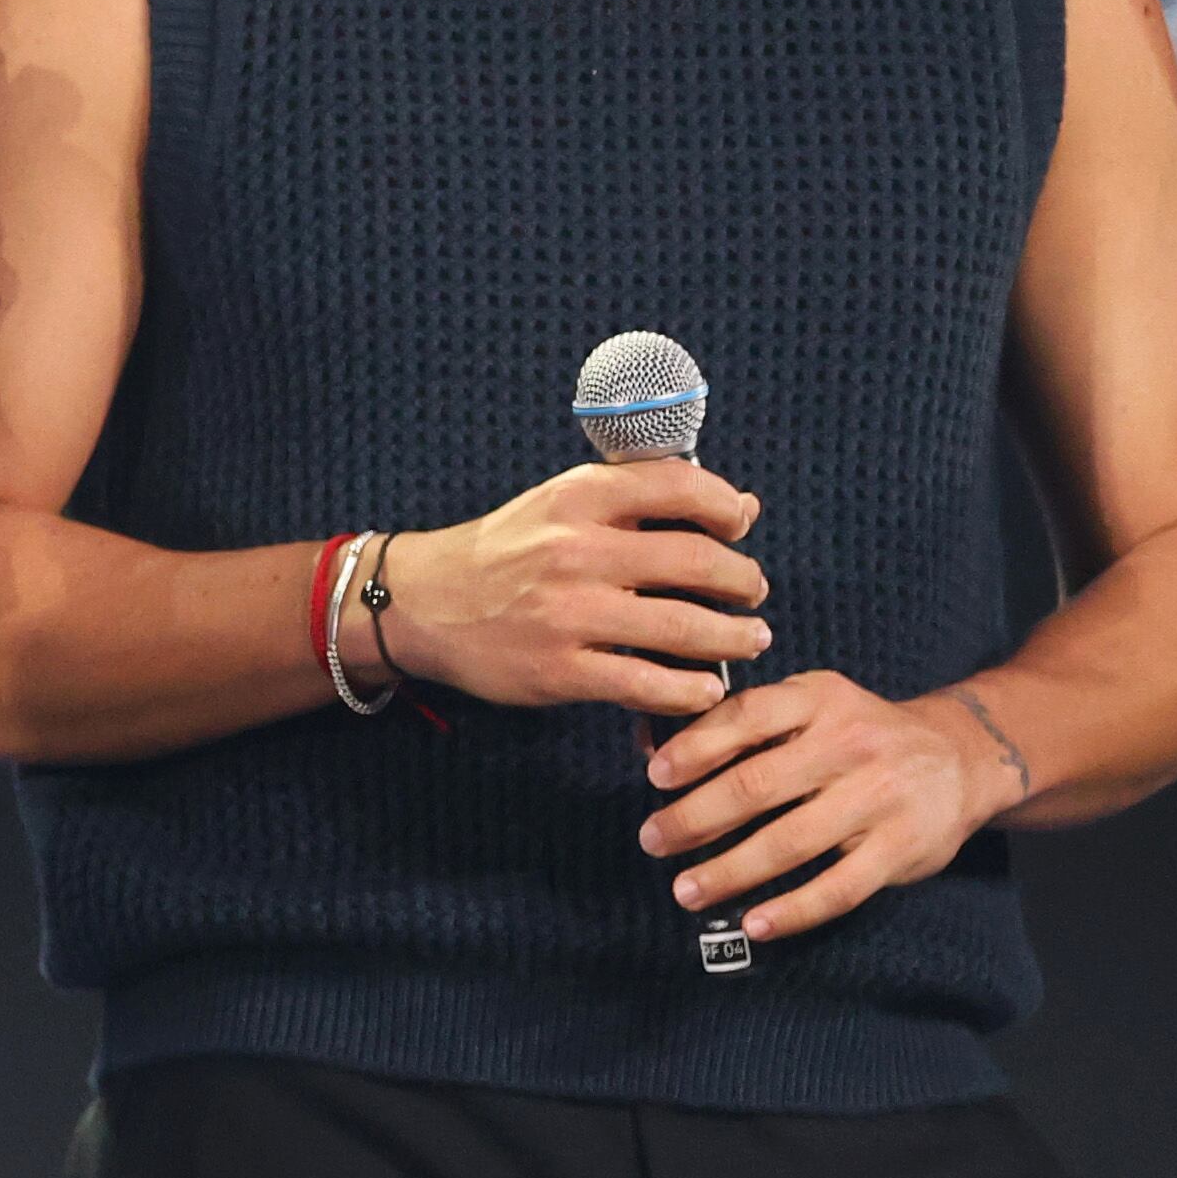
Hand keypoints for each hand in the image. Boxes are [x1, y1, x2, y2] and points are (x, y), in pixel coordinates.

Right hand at [374, 461, 768, 714]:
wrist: (422, 603)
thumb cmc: (505, 552)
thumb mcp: (562, 505)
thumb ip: (644, 500)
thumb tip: (743, 506)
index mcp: (578, 499)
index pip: (679, 486)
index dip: (726, 506)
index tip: (741, 525)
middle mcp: (576, 551)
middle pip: (696, 561)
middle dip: (743, 580)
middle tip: (754, 592)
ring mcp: (569, 614)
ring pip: (684, 628)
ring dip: (733, 637)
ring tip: (750, 639)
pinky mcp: (560, 671)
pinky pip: (647, 684)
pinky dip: (689, 691)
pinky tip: (705, 689)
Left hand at [640, 675, 1031, 945]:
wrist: (960, 757)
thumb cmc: (857, 732)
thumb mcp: (811, 704)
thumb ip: (741, 721)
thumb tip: (651, 748)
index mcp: (820, 698)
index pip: (747, 716)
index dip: (695, 747)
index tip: (655, 777)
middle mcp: (850, 743)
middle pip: (757, 784)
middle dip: (695, 817)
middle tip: (653, 840)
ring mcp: (879, 798)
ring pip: (790, 842)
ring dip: (730, 871)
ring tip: (685, 890)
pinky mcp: (900, 848)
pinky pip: (838, 888)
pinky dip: (792, 910)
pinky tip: (754, 924)